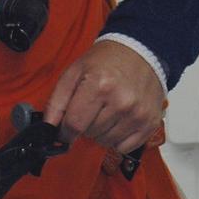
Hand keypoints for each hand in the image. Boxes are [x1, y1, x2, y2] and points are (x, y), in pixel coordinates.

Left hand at [43, 42, 165, 154]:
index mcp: (99, 86)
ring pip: (106, 142)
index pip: (74, 125)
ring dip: (100, 132)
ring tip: (105, 111)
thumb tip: (48, 128)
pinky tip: (118, 120)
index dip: (64, 131)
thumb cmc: (106, 61)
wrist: (141, 51)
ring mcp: (138, 114)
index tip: (65, 129)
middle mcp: (121, 102)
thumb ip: (57, 100)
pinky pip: (124, 147)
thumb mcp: (74, 71)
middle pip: (90, 134)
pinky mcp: (150, 123)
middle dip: (85, 125)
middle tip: (90, 108)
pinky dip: (117, 139)